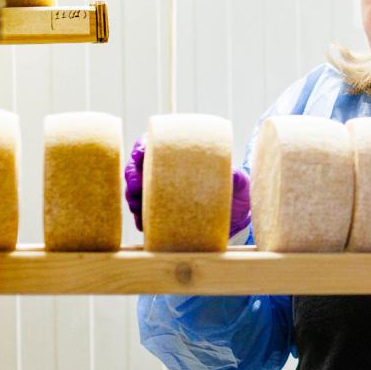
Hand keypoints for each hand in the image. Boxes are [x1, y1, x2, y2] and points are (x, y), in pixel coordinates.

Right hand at [124, 136, 252, 236]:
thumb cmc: (235, 190)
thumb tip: (232, 173)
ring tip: (137, 207)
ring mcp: (161, 193)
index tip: (139, 155)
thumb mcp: (239, 182)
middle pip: (137, 169)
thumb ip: (237, 177)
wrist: (236, 216)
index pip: (153, 145)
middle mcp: (166, 173)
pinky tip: (143, 224)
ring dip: (133, 199)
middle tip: (135, 187)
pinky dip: (141, 219)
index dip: (140, 147)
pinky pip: (145, 216)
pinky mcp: (162, 214)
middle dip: (131, 177)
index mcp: (179, 156)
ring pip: (136, 192)